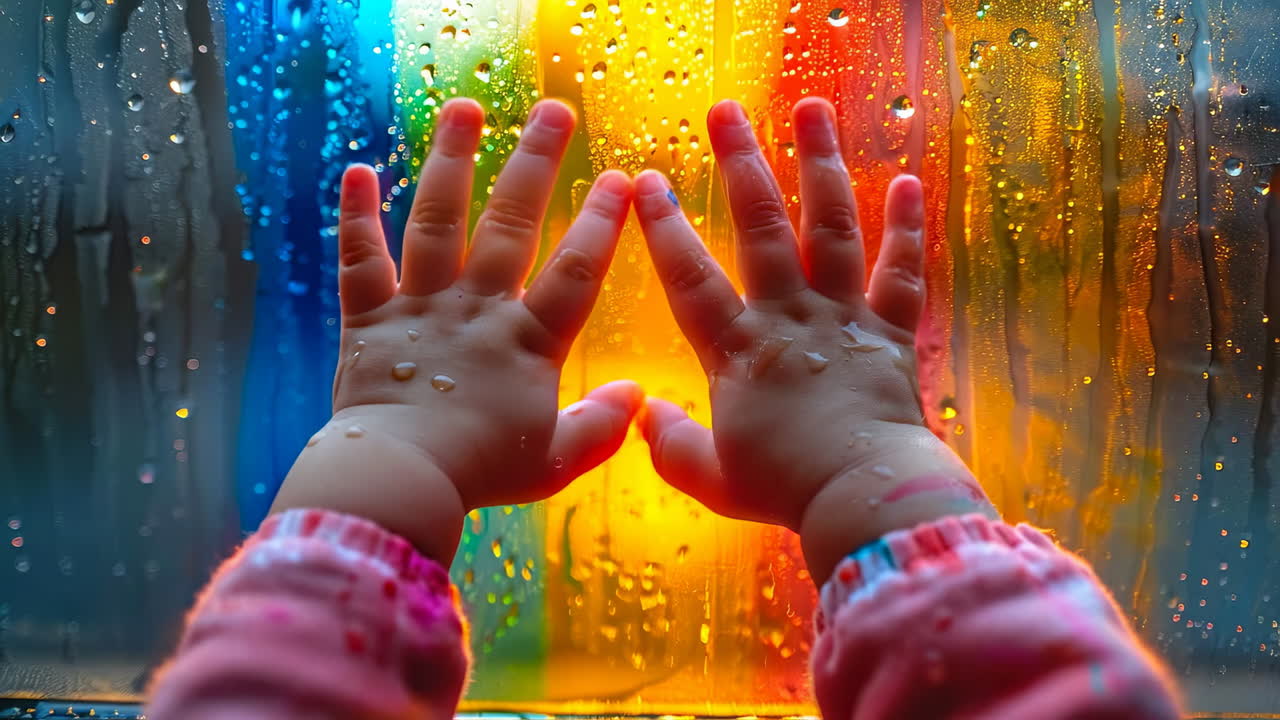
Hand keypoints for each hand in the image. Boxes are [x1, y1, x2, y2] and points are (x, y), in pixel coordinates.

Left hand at [272, 98, 640, 563]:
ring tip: (466, 108)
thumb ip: (601, 427)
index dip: (601, 223)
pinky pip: (361, 259)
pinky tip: (358, 169)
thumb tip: (636, 396)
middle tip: (555, 110)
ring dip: (452, 161)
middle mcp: (477, 310)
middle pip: (512, 224)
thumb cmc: (481, 474)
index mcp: (528, 343)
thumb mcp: (556, 460)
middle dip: (536, 162)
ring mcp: (421, 308)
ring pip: (438, 221)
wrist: (399, 480)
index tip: (620, 178)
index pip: (575, 272)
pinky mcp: (369, 320)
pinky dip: (357, 215)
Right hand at [633, 98, 994, 583]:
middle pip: (762, 228)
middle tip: (725, 111)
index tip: (644, 180)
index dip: (665, 229)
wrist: (867, 497)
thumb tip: (644, 413)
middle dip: (741, 164)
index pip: (692, 279)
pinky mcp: (891, 334)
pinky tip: (905, 180)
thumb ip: (670, 444)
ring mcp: (845, 319)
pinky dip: (905, 228)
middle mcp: (791, 320)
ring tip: (811, 109)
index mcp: (740, 352)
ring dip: (820, 166)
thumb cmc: (785, 490)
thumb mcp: (709, 478)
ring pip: (830, 229)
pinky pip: (901, 273)